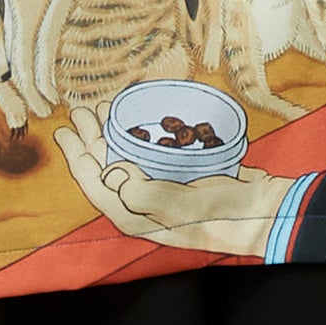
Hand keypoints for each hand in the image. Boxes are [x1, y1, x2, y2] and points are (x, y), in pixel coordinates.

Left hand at [54, 102, 293, 252]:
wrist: (263, 210)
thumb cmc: (220, 213)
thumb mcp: (180, 206)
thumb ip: (143, 192)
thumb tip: (109, 172)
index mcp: (136, 214)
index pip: (95, 183)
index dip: (76, 156)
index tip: (63, 132)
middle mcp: (144, 202)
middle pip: (107, 166)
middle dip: (91, 138)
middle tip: (81, 111)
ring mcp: (162, 188)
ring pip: (127, 157)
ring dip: (114, 133)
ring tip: (103, 110)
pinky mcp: (181, 176)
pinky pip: (151, 152)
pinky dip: (142, 134)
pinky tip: (141, 119)